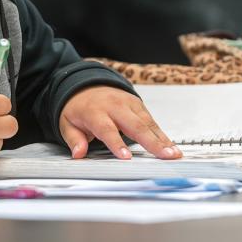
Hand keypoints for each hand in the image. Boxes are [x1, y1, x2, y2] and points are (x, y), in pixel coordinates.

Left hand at [59, 86, 181, 159]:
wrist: (85, 84)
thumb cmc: (78, 108)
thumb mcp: (67, 123)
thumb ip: (74, 139)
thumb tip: (78, 153)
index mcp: (95, 112)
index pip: (107, 129)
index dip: (116, 143)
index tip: (126, 157)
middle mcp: (115, 106)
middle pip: (135, 125)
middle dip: (152, 142)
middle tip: (165, 155)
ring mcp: (129, 103)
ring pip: (148, 123)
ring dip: (162, 139)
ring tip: (174, 153)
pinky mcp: (138, 104)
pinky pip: (151, 120)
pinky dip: (161, 133)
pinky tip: (171, 146)